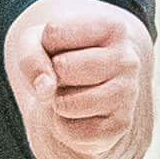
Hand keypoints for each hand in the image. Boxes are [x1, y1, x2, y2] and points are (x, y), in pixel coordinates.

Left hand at [3, 0, 152, 158]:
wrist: (79, 90)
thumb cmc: (58, 57)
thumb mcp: (36, 44)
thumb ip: (31, 57)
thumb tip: (46, 90)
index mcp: (113, 27)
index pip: (53, 33)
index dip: (44, 44)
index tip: (60, 48)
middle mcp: (128, 59)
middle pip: (62, 67)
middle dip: (52, 75)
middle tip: (66, 76)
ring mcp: (128, 93)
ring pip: (67, 103)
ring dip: (57, 102)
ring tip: (72, 94)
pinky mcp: (121, 125)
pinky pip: (73, 131)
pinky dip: (64, 127)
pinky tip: (80, 115)